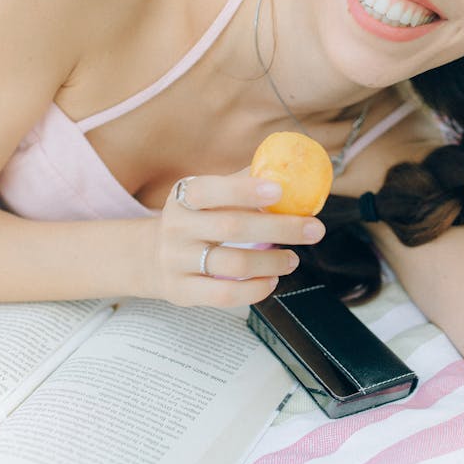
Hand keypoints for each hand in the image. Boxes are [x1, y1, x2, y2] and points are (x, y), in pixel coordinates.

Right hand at [149, 172, 324, 308]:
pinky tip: (272, 280)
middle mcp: (177, 227)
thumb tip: (290, 168)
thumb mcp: (207, 196)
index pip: (210, 190)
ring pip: (232, 264)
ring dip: (272, 262)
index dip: (244, 190)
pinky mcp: (183, 292)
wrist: (150, 257)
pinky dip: (255, 289)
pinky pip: (224, 294)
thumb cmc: (196, 220)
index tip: (279, 191)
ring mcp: (177, 261)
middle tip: (314, 229)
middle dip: (279, 228)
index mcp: (184, 196)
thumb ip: (242, 182)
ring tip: (293, 259)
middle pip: (232, 228)